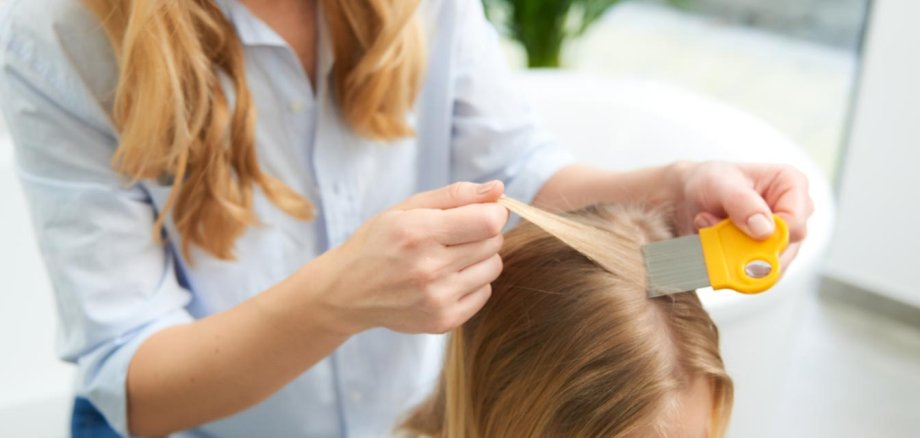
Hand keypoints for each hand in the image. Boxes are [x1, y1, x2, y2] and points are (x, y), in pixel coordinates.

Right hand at [318, 181, 508, 333]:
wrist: (347, 292)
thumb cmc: (379, 242)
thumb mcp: (407, 208)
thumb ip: (455, 195)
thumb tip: (499, 189)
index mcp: (418, 232)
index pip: (488, 222)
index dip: (494, 213)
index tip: (483, 212)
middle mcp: (429, 268)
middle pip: (493, 243)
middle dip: (483, 233)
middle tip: (457, 235)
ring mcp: (437, 299)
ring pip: (493, 268)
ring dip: (480, 258)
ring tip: (451, 257)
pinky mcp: (443, 321)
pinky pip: (485, 293)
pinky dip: (473, 283)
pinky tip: (447, 278)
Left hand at [674, 161, 813, 268]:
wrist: (692, 197)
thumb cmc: (710, 181)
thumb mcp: (720, 184)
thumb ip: (742, 203)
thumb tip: (765, 230)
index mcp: (791, 185)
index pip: (796, 221)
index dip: (772, 236)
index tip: (744, 235)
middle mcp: (793, 212)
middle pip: (786, 247)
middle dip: (747, 246)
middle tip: (718, 232)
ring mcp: (782, 236)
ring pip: (771, 264)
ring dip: (736, 254)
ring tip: (712, 230)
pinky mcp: (767, 254)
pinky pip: (756, 273)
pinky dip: (732, 263)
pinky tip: (716, 242)